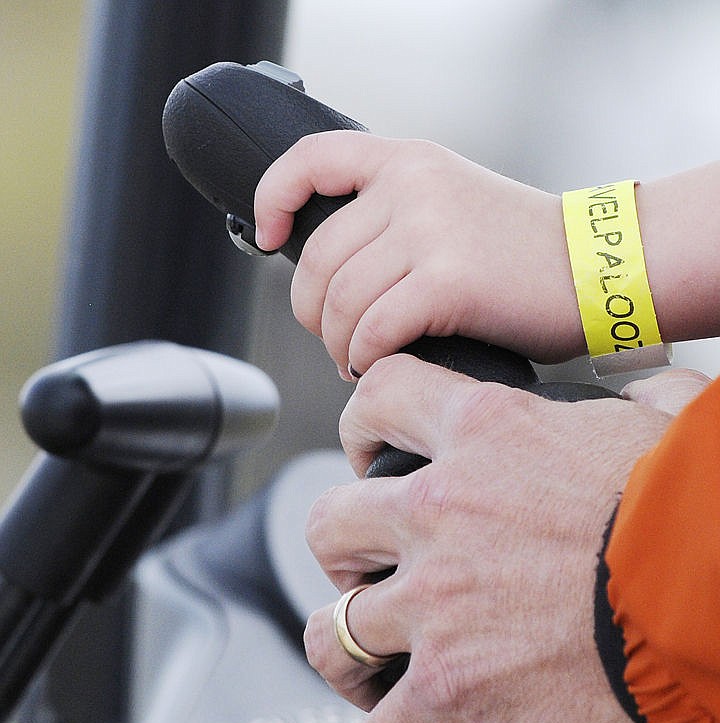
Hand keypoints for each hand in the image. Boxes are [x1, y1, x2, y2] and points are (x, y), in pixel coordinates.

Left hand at [254, 133, 583, 377]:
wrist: (600, 268)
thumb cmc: (525, 254)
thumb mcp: (454, 204)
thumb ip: (394, 218)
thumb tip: (333, 274)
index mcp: (410, 161)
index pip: (313, 159)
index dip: (274, 196)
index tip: (267, 237)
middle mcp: (414, 187)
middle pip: (318, 258)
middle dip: (312, 311)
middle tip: (334, 338)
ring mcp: (431, 231)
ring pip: (342, 301)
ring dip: (338, 343)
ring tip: (357, 359)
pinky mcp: (449, 280)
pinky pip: (374, 330)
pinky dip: (366, 357)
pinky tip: (378, 366)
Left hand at [303, 358, 707, 722]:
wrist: (718, 591)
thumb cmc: (699, 509)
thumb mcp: (661, 428)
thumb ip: (638, 404)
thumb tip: (654, 399)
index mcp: (485, 432)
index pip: (381, 396)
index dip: (362, 428)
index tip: (370, 454)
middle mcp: (441, 508)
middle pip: (332, 523)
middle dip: (343, 550)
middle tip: (369, 568)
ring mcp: (436, 601)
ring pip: (334, 630)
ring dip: (344, 651)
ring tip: (365, 669)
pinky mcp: (453, 686)